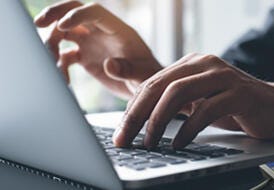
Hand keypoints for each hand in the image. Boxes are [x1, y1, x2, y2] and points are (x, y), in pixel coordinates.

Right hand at [34, 1, 162, 97]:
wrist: (144, 87)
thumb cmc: (148, 77)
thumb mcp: (142, 75)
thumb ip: (127, 69)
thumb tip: (109, 64)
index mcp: (119, 30)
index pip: (95, 12)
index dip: (77, 15)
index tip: (62, 25)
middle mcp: (102, 32)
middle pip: (74, 12)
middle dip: (55, 14)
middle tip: (38, 23)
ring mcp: (92, 43)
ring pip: (64, 32)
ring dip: (52, 43)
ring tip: (52, 63)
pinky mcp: (86, 57)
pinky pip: (65, 54)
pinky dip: (59, 64)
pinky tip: (63, 79)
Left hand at [113, 53, 273, 148]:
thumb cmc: (235, 106)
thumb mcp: (200, 102)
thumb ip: (175, 104)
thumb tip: (141, 120)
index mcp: (192, 63)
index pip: (153, 83)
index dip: (133, 108)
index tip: (121, 132)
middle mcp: (205, 64)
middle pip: (160, 86)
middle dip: (138, 115)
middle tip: (125, 139)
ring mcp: (223, 76)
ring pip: (179, 93)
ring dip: (159, 120)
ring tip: (149, 142)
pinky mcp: (240, 92)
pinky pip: (206, 109)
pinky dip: (188, 128)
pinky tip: (178, 143)